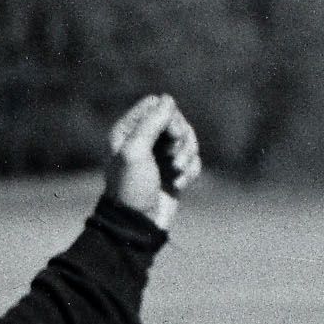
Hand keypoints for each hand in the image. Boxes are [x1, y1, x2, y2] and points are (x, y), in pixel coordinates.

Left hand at [105, 94, 201, 229]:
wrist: (138, 224)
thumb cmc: (131, 188)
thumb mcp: (136, 151)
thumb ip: (152, 122)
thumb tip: (168, 99)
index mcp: (129, 130)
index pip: (157, 105)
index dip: (169, 117)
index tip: (170, 136)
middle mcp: (145, 140)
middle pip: (177, 121)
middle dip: (181, 140)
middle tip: (172, 160)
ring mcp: (161, 156)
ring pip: (189, 140)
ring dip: (188, 157)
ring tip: (176, 174)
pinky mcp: (175, 172)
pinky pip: (194, 161)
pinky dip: (191, 172)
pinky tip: (178, 186)